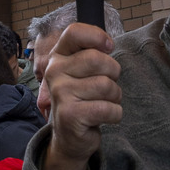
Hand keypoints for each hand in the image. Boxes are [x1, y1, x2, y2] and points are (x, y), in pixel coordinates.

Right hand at [42, 22, 121, 169]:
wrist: (69, 137)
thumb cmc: (82, 97)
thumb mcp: (82, 71)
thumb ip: (91, 52)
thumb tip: (108, 44)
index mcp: (58, 56)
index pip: (75, 32)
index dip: (97, 36)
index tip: (108, 48)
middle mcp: (54, 71)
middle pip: (98, 59)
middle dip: (113, 74)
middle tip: (107, 86)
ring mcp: (60, 93)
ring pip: (106, 85)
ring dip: (114, 97)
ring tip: (103, 102)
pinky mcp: (70, 115)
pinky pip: (108, 108)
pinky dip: (114, 114)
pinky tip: (103, 117)